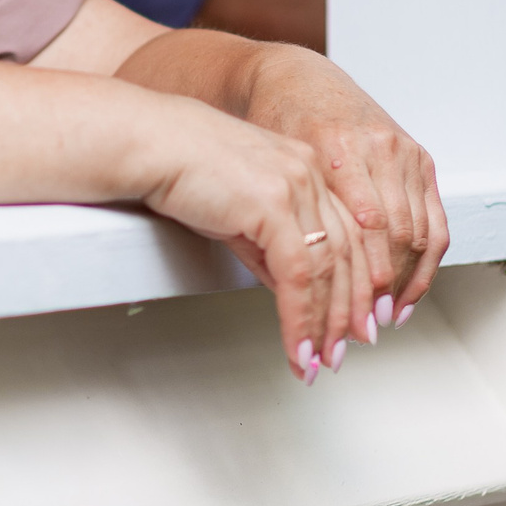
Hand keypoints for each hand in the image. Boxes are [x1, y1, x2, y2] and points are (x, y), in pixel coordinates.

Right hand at [136, 98, 380, 382]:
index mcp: (306, 168)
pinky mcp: (273, 204)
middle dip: (347, 311)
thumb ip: (269, 246)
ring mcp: (295, 186)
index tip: (356, 319)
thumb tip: (287, 286)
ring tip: (317, 359)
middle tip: (342, 350)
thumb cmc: (179, 167)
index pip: (350, 235)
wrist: (147, 145)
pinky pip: (298, 275)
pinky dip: (299, 318)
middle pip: (347, 254)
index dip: (358, 284)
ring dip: (324, 324)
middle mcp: (308, 173)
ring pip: (327, 269)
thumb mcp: (238, 211)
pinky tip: (297, 345)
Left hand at [233, 45, 446, 326]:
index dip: (363, 275)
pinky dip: (426, 261)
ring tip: (388, 317)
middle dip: (384, 289)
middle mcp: (375, 147)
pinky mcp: (419, 158)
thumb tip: (288, 288)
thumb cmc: (275, 122)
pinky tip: (409, 291)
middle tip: (368, 328)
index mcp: (334, 146)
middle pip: (395, 234)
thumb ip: (287, 218)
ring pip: (419, 232)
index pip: (364, 224)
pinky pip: (434, 220)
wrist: (297, 79)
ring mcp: (402, 151)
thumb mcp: (271, 167)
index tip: (352, 314)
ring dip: (407, 283)